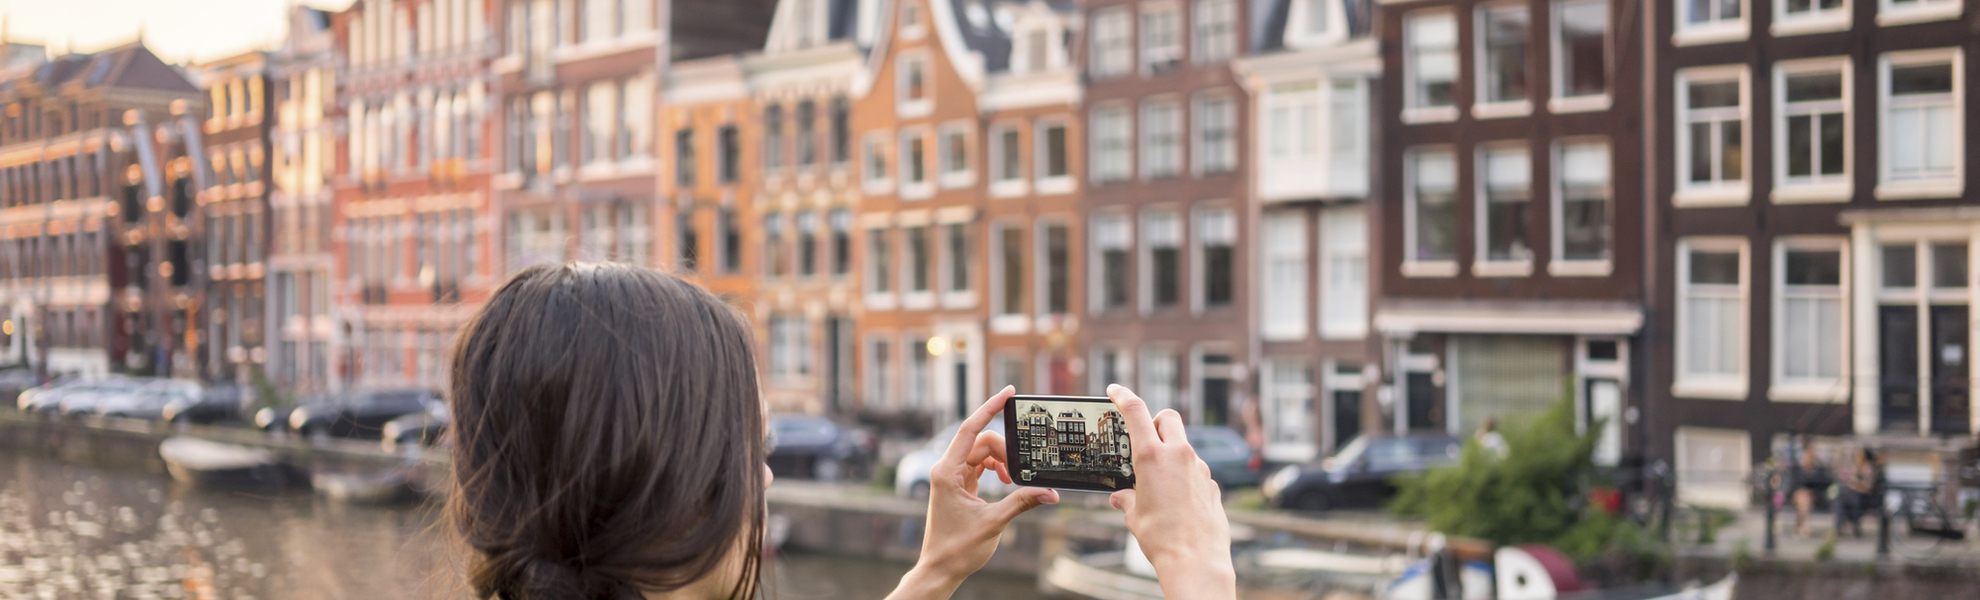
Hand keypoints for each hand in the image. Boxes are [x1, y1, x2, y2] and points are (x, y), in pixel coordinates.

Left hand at [888, 386, 1058, 599]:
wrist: (940, 569)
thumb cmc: (958, 548)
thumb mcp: (994, 523)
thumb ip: (1022, 502)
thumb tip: (1052, 492)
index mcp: (947, 472)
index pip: (970, 429)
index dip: (990, 408)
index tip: (1008, 392)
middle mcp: (946, 469)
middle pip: (981, 442)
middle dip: (1004, 451)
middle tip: (1021, 472)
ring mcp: (952, 476)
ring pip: (982, 453)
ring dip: (1002, 462)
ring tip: (1014, 481)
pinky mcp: (959, 485)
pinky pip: (980, 465)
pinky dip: (997, 469)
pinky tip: (1008, 482)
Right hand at [1106, 384, 1235, 598]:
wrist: (1196, 560)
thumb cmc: (1162, 538)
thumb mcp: (1134, 516)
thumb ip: (1127, 499)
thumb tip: (1121, 497)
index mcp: (1152, 457)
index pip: (1136, 410)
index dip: (1123, 395)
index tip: (1115, 390)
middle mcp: (1179, 455)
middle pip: (1168, 417)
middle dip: (1155, 422)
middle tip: (1144, 439)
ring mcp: (1200, 468)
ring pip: (1184, 445)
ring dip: (1171, 453)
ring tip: (1158, 482)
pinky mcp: (1212, 484)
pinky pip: (1196, 471)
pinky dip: (1185, 477)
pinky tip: (1177, 501)